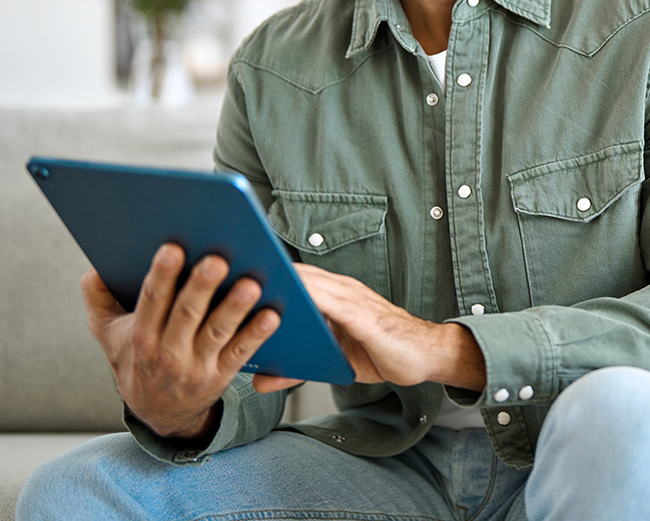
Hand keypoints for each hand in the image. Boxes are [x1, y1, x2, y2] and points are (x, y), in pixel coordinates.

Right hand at [82, 243, 279, 439]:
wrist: (157, 412)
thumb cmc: (135, 357)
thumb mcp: (107, 332)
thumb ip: (98, 296)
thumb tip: (96, 265)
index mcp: (141, 335)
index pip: (151, 302)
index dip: (161, 276)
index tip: (173, 249)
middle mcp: (167, 353)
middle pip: (187, 315)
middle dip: (201, 287)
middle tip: (217, 261)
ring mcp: (196, 366)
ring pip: (217, 333)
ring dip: (235, 309)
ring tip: (251, 285)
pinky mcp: (221, 375)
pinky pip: (241, 353)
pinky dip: (256, 335)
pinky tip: (272, 315)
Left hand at [251, 265, 483, 393]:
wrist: (425, 356)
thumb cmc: (382, 352)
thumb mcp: (332, 364)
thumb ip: (297, 371)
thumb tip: (259, 381)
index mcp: (331, 296)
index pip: (292, 279)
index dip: (262, 273)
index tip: (228, 271)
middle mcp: (339, 290)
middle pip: (294, 275)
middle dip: (261, 271)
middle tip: (225, 268)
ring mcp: (351, 299)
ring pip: (308, 283)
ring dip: (276, 280)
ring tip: (242, 279)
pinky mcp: (363, 314)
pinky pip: (331, 301)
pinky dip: (307, 296)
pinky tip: (284, 297)